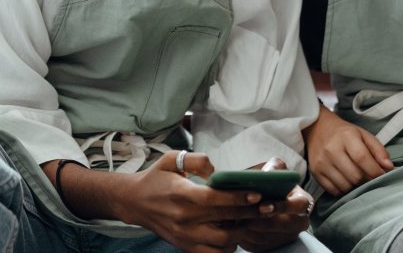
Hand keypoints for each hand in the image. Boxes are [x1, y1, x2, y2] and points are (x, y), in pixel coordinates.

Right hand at [118, 151, 268, 252]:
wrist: (134, 202)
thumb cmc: (157, 178)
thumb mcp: (172, 159)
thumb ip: (197, 160)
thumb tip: (217, 171)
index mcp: (182, 195)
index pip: (215, 199)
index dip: (238, 198)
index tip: (257, 194)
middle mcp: (184, 218)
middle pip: (225, 221)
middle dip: (249, 214)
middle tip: (267, 207)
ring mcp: (185, 236)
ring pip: (223, 242)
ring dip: (240, 232)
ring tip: (249, 219)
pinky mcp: (186, 247)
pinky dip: (227, 248)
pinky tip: (233, 234)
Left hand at [233, 158, 312, 251]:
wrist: (261, 196)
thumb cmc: (270, 182)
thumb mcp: (274, 170)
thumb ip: (274, 168)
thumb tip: (269, 174)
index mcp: (302, 201)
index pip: (300, 205)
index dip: (283, 207)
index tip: (263, 205)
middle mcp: (299, 221)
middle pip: (287, 227)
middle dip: (265, 223)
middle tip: (246, 218)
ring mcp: (287, 236)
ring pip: (270, 238)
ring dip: (253, 231)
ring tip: (236, 222)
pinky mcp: (273, 245)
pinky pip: (260, 246)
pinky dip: (247, 239)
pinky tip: (236, 228)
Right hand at [303, 106, 392, 196]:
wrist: (317, 128)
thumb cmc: (343, 133)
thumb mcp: (363, 135)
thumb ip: (378, 150)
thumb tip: (389, 168)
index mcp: (346, 136)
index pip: (362, 158)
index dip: (375, 171)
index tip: (381, 175)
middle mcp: (331, 149)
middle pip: (355, 176)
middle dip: (366, 179)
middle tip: (368, 176)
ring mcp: (321, 162)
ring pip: (345, 185)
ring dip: (354, 185)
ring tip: (356, 176)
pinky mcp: (315, 172)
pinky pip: (334, 190)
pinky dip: (342, 189)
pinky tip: (344, 179)